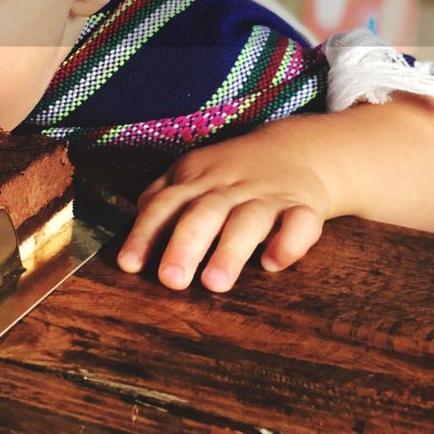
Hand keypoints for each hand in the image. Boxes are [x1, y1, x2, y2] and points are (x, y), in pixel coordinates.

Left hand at [115, 126, 334, 292]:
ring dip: (231, 251)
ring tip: (214, 283)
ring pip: (248, 220)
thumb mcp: (190, 175)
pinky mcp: (304, 207)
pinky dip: (289, 242)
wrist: (296, 149)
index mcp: (196, 180)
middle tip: (170, 279)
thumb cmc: (230, 173)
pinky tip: (273, 263)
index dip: (145, 234)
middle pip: (204, 213)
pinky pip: (300, 223)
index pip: (165, 205)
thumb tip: (134, 237)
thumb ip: (160, 201)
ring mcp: (267, 197)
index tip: (129, 265)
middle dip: (185, 245)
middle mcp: (229, 187)